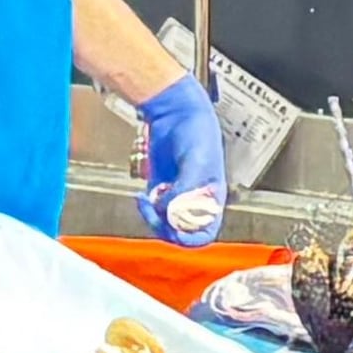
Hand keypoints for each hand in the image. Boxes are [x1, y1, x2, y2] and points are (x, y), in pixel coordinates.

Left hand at [137, 76, 230, 244]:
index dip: (191, 238)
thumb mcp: (196, 161)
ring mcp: (176, 195)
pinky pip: (153, 209)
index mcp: (212, 199)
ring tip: (144, 201)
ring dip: (152, 217)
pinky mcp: (160, 188)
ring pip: (164, 222)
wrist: (177, 114)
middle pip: (181, 231)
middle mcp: (195, 202)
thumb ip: (186, 188)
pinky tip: (140, 196)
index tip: (176, 232)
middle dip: (165, 227)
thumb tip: (171, 210)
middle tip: (153, 211)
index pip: (205, 233)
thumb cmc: (196, 134)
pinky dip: (145, 208)